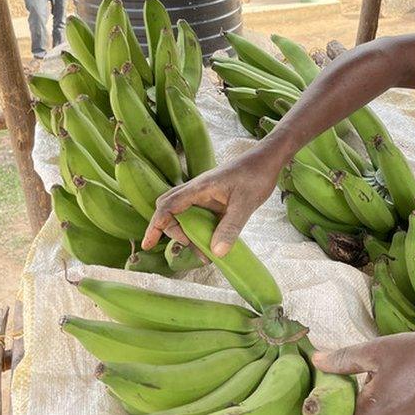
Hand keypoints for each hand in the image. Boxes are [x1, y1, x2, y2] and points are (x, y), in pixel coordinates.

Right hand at [142, 146, 283, 255]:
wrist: (267, 161)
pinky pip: (199, 216)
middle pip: (170, 211)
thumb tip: (216, 253)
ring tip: (205, 253)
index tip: (148, 244)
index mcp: (199, 188)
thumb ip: (230, 227)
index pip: (167, 206)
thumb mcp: (245, 204)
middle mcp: (197, 191)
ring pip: (185, 215)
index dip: (155, 225)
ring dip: (189, 234)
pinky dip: (200, 231)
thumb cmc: (256, 176)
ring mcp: (205, 195)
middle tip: (194, 247)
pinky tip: (213, 243)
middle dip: (175, 232)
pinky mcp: (213, 200)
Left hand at [313, 332, 414, 414]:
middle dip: (340, 407)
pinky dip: (373, 408)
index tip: (317, 395)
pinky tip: (372, 388)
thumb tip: (316, 361)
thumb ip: (342, 360)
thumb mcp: (376, 350)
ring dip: (357, 408)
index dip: (324, 409)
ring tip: (352, 385)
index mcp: (370, 414)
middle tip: (332, 387)